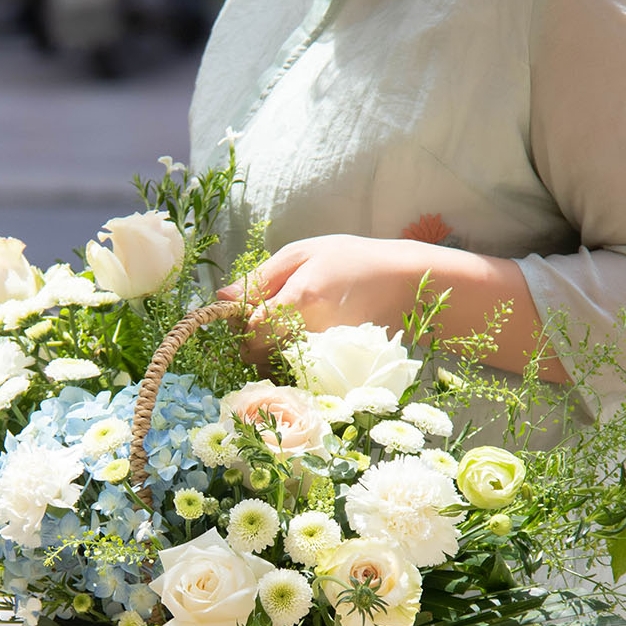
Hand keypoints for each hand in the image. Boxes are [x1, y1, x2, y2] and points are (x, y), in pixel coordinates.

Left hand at [217, 235, 445, 363]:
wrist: (404, 284)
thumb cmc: (352, 260)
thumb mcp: (304, 253)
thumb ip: (261, 277)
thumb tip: (221, 297)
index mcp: (301, 299)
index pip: (249, 328)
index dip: (240, 322)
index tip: (244, 311)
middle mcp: (311, 333)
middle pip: (256, 354)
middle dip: (249, 340)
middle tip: (263, 318)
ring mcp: (323, 355)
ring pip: (271, 367)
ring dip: (265, 351)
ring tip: (284, 326)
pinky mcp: (332, 367)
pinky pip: (292, 372)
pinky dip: (285, 361)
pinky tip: (298, 341)